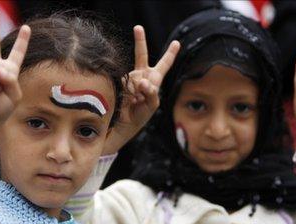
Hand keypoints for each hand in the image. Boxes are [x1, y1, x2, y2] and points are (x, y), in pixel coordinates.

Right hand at [103, 25, 179, 154]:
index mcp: (154, 80)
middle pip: (141, 55)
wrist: (123, 124)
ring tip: (136, 101)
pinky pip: (126, 84)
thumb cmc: (140, 116)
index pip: (164, 64)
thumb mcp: (152, 106)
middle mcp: (141, 75)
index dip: (170, 54)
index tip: (177, 43)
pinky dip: (130, 93)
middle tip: (138, 27)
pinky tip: (130, 101)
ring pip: (135, 78)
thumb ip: (152, 93)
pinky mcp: (119, 83)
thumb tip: (143, 81)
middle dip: (140, 41)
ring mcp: (129, 78)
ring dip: (137, 90)